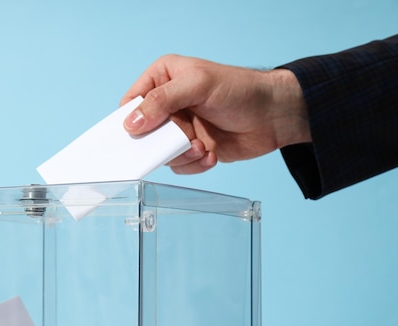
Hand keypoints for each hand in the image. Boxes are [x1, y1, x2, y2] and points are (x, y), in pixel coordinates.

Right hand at [121, 55, 310, 173]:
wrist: (273, 115)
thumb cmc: (240, 89)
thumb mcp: (197, 85)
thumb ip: (162, 101)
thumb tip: (132, 123)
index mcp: (162, 79)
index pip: (132, 102)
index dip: (131, 121)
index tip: (138, 134)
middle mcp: (167, 104)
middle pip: (143, 133)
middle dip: (162, 142)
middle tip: (181, 140)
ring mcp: (179, 128)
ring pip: (160, 153)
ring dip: (181, 155)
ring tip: (201, 147)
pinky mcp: (191, 148)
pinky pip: (179, 165)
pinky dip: (194, 164)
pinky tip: (211, 154)